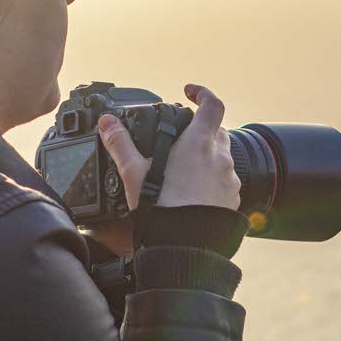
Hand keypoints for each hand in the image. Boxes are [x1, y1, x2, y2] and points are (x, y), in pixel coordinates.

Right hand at [96, 83, 240, 211]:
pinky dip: (211, 182)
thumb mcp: (134, 172)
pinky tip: (192, 194)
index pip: (212, 105)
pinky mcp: (232, 201)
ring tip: (182, 171)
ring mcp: (229, 181)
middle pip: (217, 131)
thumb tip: (108, 123)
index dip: (202, 93)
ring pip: (222, 158)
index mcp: (199, 143)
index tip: (189, 92)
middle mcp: (220, 158)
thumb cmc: (162, 209)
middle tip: (180, 140)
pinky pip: (224, 183)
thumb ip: (120, 144)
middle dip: (201, 130)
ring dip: (206, 158)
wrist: (185, 248)